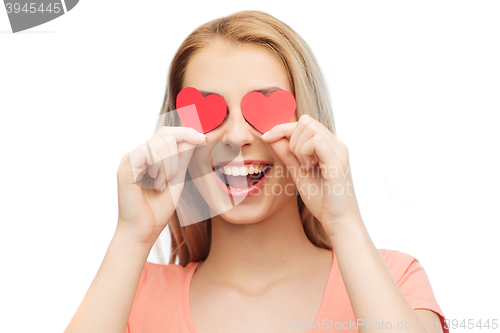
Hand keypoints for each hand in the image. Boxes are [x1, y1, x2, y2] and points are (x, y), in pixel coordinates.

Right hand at [116, 126, 205, 245]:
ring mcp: (131, 159)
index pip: (168, 133)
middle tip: (172, 179)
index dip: (187, 132)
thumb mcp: (176, 180)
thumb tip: (193, 138)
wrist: (143, 231)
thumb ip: (182, 159)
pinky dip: (159, 168)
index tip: (204, 139)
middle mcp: (138, 154)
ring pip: (161, 142)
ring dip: (169, 166)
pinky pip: (149, 151)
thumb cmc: (157, 210)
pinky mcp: (126, 166)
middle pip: (166, 134)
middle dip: (178, 156)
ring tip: (161, 185)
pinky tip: (156, 184)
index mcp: (149, 156)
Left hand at [262, 115, 361, 237]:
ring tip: (305, 167)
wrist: (338, 222)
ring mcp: (338, 151)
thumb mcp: (298, 173)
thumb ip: (286, 154)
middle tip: (297, 162)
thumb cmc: (322, 201)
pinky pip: (315, 141)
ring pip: (309, 127)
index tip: (265, 137)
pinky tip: (309, 168)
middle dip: (290, 137)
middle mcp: (336, 144)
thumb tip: (270, 136)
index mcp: (329, 146)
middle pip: (305, 120)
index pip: (304, 123)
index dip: (281, 128)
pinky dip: (304, 153)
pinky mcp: (337, 161)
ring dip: (298, 147)